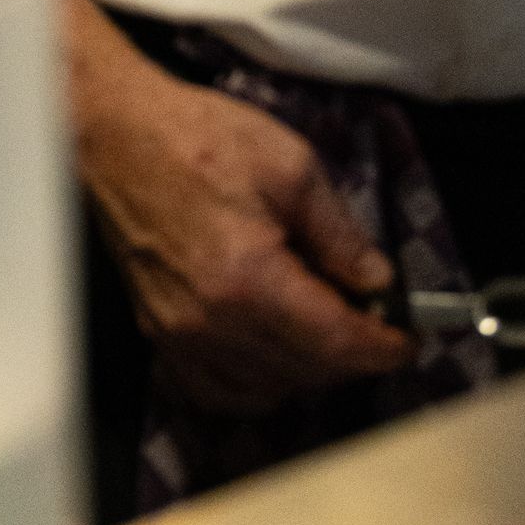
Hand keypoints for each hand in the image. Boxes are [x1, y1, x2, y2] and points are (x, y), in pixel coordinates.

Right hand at [82, 45, 414, 414]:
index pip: (336, 343)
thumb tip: (376, 281)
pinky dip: (253, 384)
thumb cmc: (196, 137)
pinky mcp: (157, 333)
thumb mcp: (290, 165)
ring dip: (306, 370)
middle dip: (350, 353)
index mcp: (250, 280)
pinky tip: (269, 350)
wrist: (117, 133)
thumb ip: (338, 232)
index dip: (382, 346)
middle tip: (372, 317)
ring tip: (322, 325)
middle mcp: (211, 323)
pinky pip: (216, 391)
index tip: (407, 339)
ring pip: (265, 390)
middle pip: (306, 372)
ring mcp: (178, 335)